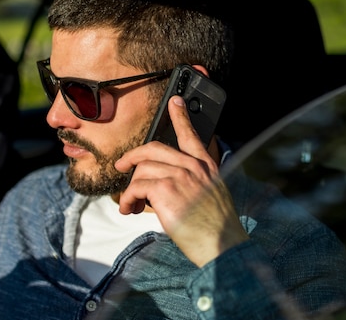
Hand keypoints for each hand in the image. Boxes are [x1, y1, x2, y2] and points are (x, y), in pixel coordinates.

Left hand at [115, 95, 248, 266]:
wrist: (223, 245)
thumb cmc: (217, 228)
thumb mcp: (212, 196)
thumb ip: (193, 182)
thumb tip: (161, 185)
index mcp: (206, 166)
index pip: (191, 134)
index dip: (180, 115)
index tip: (174, 101)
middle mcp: (193, 166)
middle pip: (153, 147)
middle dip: (132, 156)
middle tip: (122, 165)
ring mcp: (179, 175)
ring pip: (141, 169)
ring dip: (129, 189)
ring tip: (130, 205)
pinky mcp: (165, 188)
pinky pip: (135, 186)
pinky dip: (127, 199)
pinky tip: (129, 209)